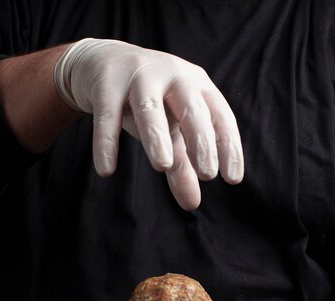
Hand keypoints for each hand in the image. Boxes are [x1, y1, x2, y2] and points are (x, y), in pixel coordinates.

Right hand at [54, 39, 243, 208]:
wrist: (101, 62)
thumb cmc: (148, 101)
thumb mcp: (169, 130)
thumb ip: (182, 166)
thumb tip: (192, 204)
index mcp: (197, 86)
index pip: (220, 116)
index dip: (228, 146)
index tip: (232, 178)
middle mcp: (173, 75)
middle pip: (191, 108)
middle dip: (200, 140)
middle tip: (207, 174)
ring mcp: (138, 76)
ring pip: (149, 108)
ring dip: (156, 136)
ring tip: (162, 166)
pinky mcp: (106, 83)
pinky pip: (107, 116)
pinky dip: (106, 143)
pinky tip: (106, 170)